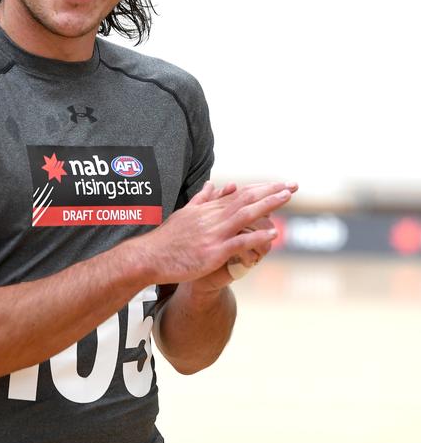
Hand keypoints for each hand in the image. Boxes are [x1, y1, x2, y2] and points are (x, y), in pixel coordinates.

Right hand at [136, 179, 296, 288]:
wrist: (149, 257)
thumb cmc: (166, 240)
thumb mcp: (184, 214)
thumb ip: (202, 200)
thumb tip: (214, 185)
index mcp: (207, 209)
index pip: (239, 195)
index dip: (261, 189)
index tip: (279, 185)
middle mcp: (212, 218)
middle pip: (246, 200)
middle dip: (270, 192)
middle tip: (292, 185)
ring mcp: (213, 234)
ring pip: (245, 215)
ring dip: (267, 205)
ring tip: (286, 198)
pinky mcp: (212, 252)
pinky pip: (239, 242)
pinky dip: (256, 237)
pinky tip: (273, 234)